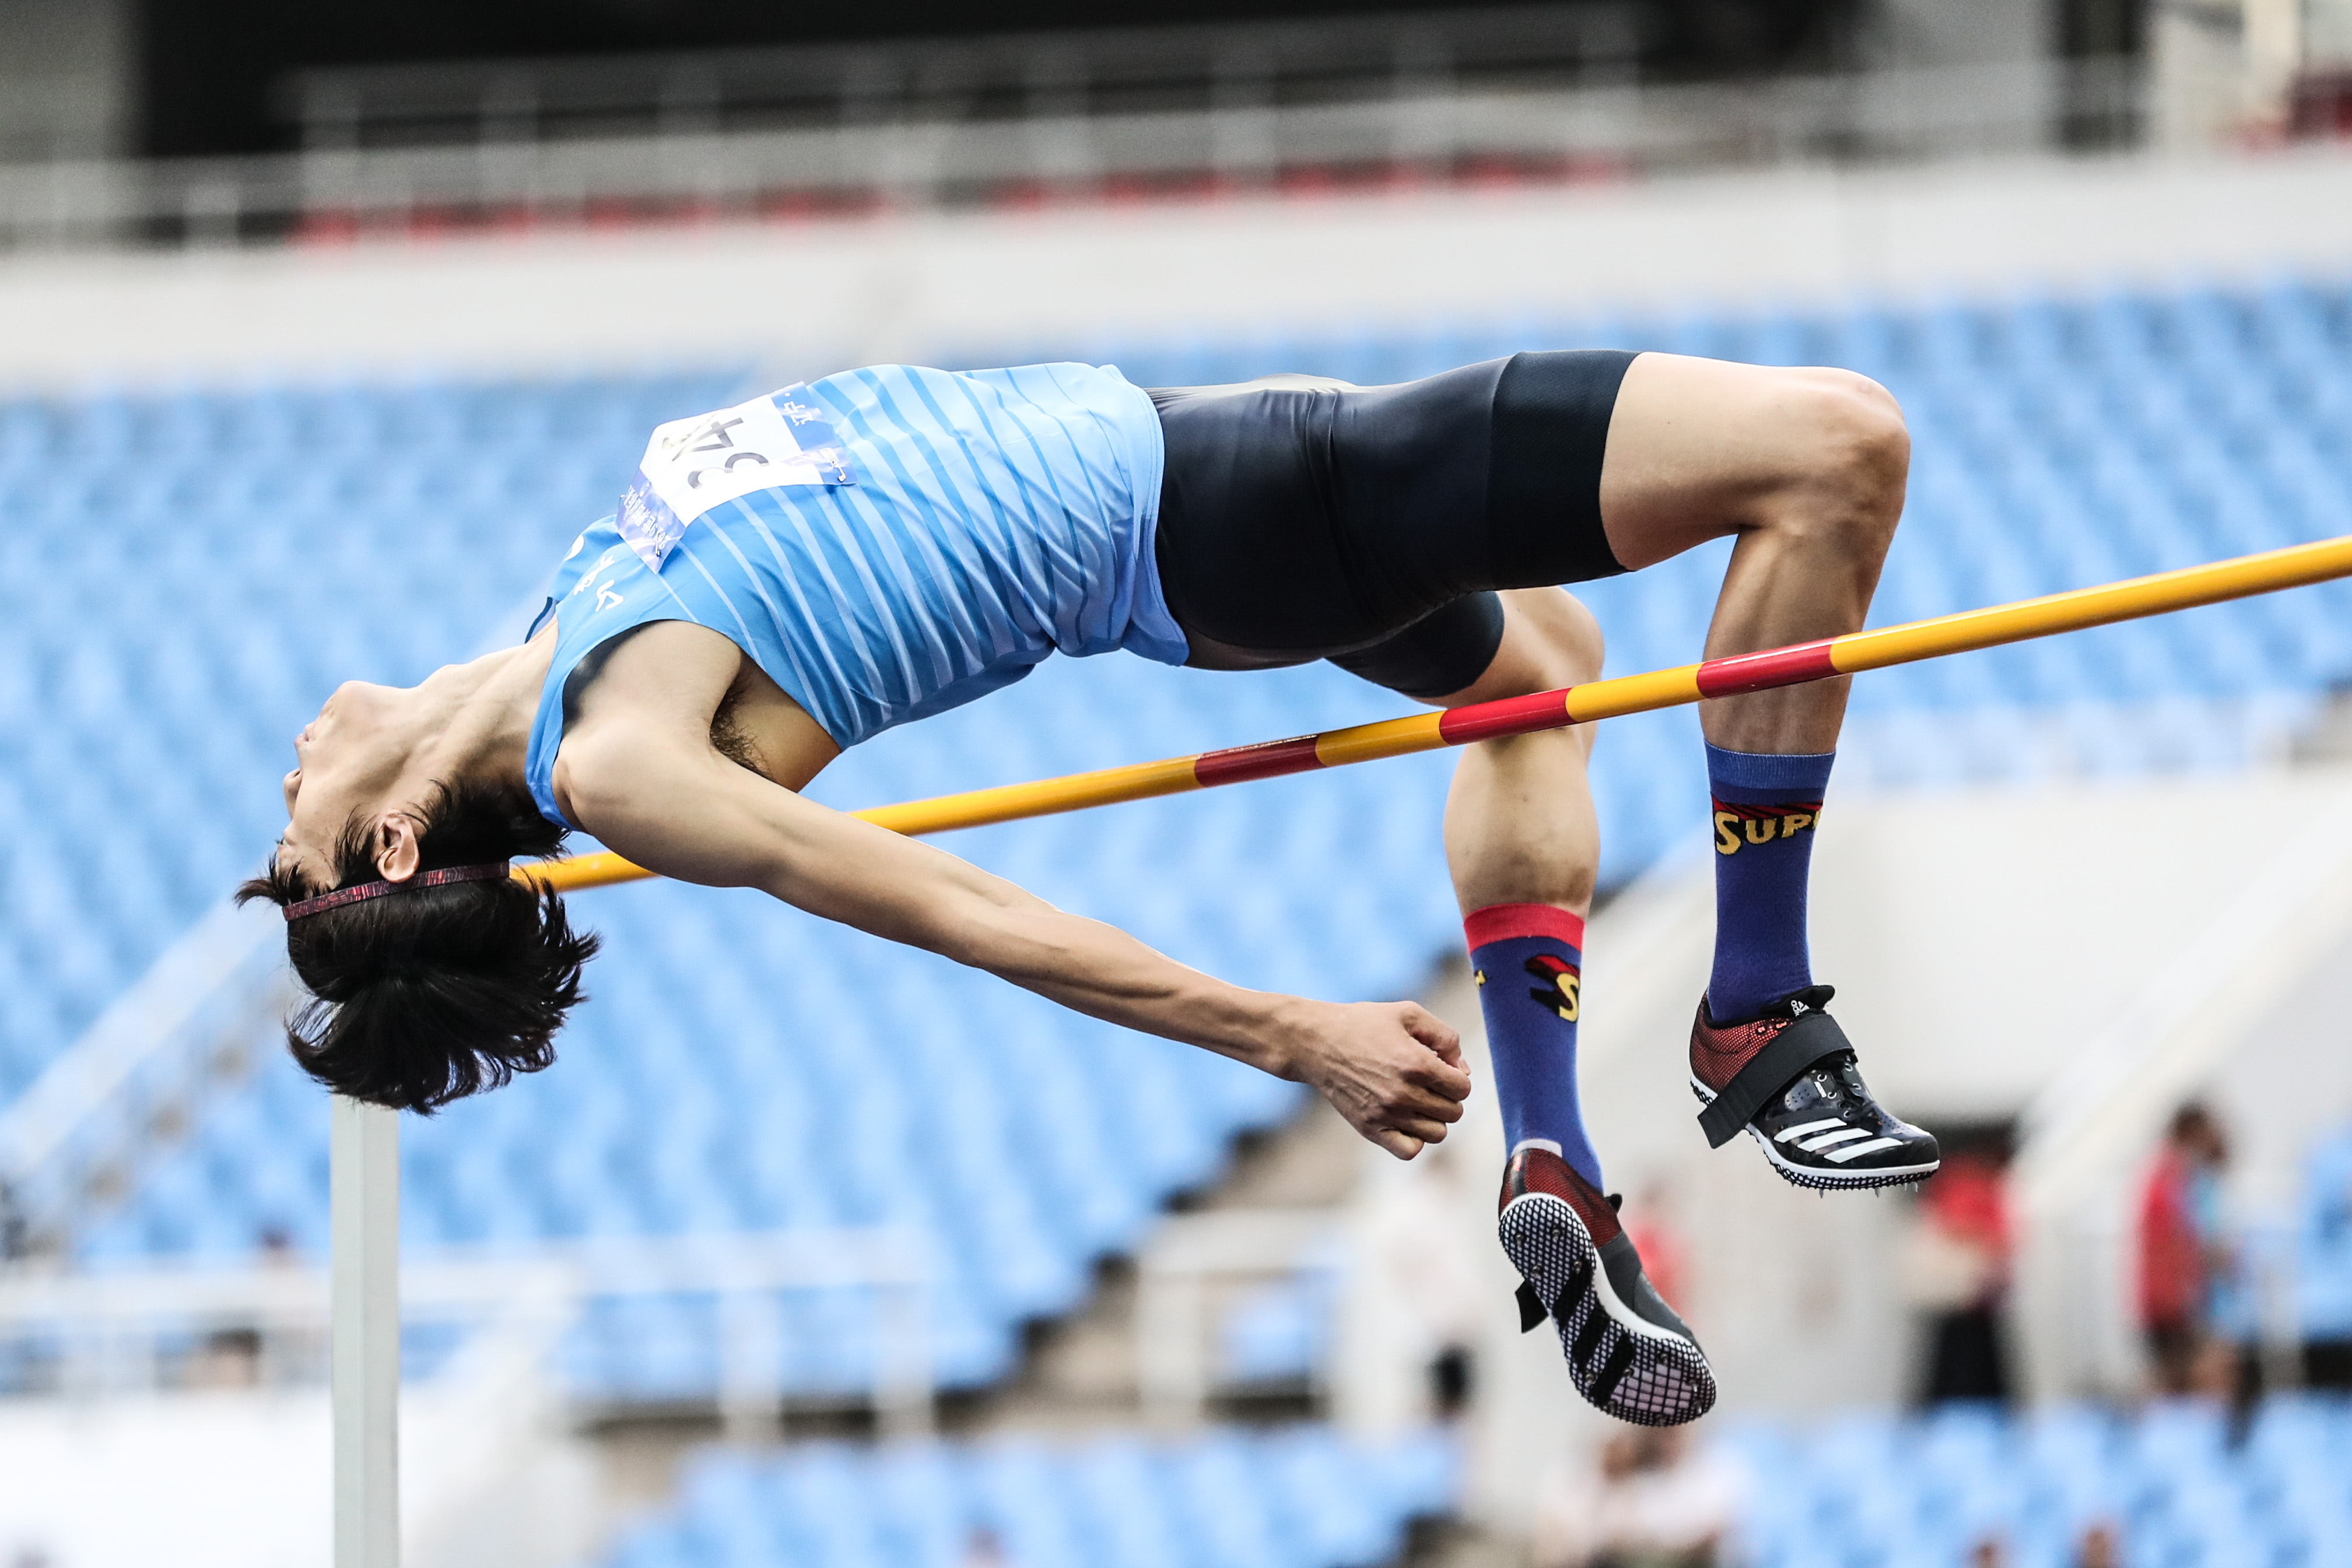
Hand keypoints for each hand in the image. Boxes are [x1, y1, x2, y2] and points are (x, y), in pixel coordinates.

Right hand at [1279, 999, 1471, 1159]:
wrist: (1315, 1042)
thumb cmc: (1363, 1023)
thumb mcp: (1408, 1013)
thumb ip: (1445, 1037)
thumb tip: (1462, 1070)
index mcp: (1416, 1063)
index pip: (1462, 1088)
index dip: (1457, 1077)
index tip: (1440, 1068)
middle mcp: (1403, 1093)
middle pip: (1453, 1112)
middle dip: (1447, 1096)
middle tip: (1428, 1083)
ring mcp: (1385, 1114)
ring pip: (1437, 1134)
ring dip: (1433, 1118)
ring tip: (1417, 1100)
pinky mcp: (1369, 1129)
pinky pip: (1409, 1151)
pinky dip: (1414, 1139)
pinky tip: (1405, 1119)